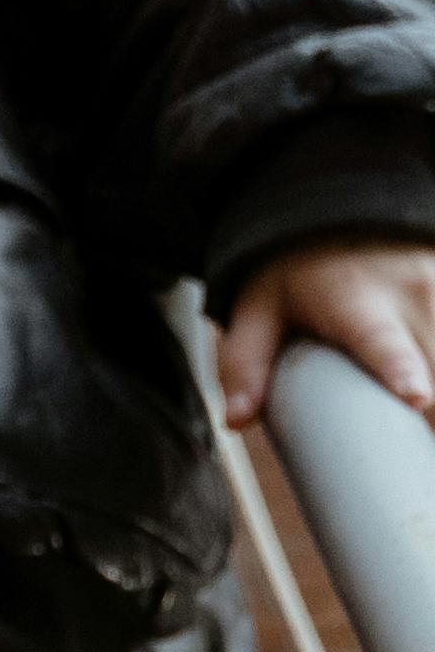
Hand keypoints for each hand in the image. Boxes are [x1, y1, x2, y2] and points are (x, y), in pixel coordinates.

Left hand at [215, 236, 434, 428]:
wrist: (341, 203)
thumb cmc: (296, 268)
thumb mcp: (257, 307)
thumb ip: (244, 362)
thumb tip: (235, 420)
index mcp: (355, 303)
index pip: (382, 343)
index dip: (402, 371)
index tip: (417, 397)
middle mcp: (410, 295)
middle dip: (431, 409)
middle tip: (411, 447)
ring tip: (420, 428)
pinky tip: (430, 401)